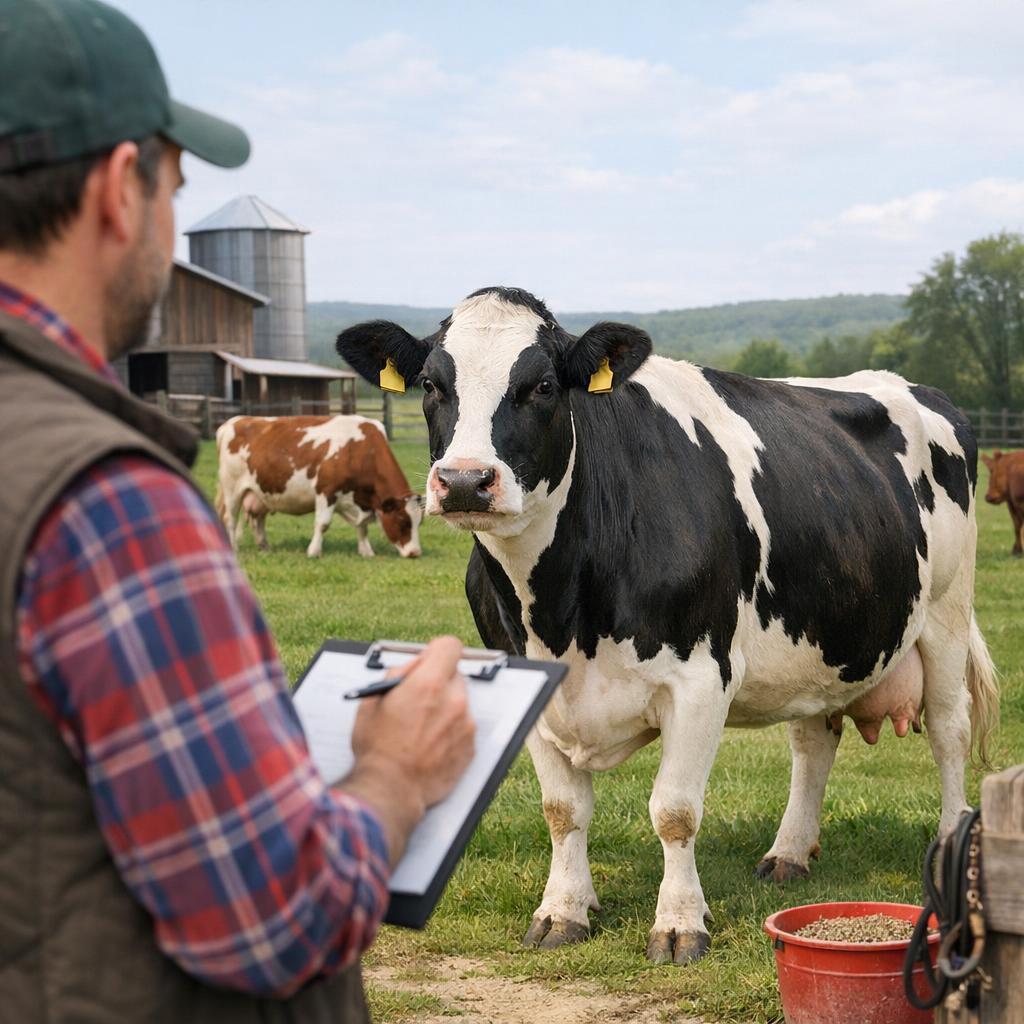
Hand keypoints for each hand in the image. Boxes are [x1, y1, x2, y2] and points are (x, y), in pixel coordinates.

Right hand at [341, 636, 475, 863]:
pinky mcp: (471, 746)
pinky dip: (451, 730)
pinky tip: (430, 744)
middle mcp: (453, 700)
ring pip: (460, 701)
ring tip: (421, 728)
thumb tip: (415, 666)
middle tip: (419, 699)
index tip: (429, 661)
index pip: (450, 646)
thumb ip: (398, 674)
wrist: (391, 790)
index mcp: (429, 683)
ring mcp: (465, 724)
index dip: (436, 652)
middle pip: (455, 674)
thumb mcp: (373, 700)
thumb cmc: (377, 748)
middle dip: (439, 681)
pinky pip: (464, 726)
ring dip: (445, 707)